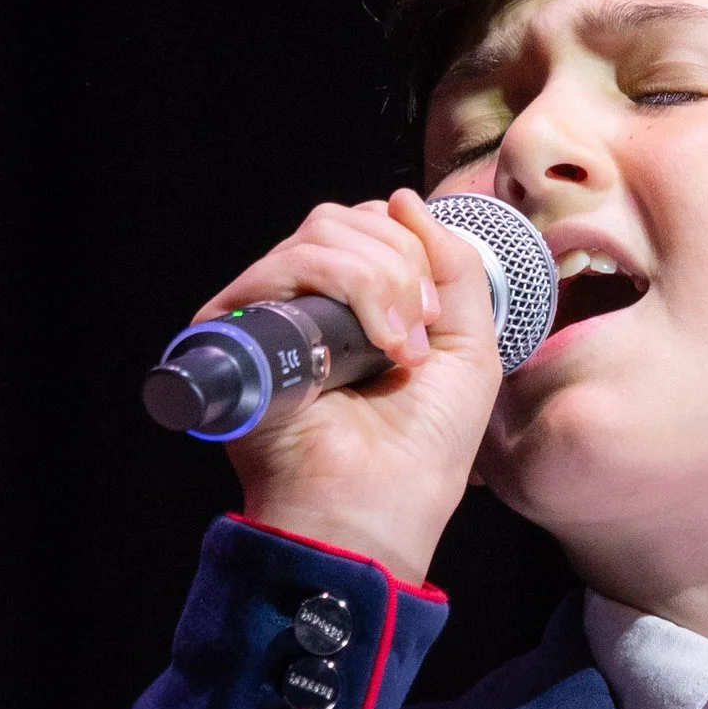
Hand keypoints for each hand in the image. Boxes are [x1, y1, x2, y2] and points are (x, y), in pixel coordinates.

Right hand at [205, 188, 504, 581]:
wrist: (379, 508)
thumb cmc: (422, 451)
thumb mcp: (469, 348)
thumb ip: (454, 267)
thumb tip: (402, 200)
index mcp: (354, 307)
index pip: (371, 225)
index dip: (412, 250)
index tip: (434, 317)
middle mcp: (307, 305)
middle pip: (345, 219)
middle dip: (400, 265)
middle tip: (418, 336)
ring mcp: (270, 315)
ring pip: (322, 234)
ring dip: (379, 281)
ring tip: (398, 350)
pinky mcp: (237, 330)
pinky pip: (290, 265)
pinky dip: (346, 289)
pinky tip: (371, 348)